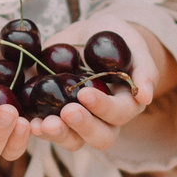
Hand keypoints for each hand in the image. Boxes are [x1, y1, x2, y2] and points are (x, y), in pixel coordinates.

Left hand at [25, 22, 164, 153]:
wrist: (86, 34)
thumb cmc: (114, 37)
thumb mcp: (131, 42)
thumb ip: (144, 67)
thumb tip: (146, 97)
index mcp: (126, 103)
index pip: (119, 113)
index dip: (104, 108)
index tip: (85, 93)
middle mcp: (105, 119)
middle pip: (100, 137)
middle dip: (83, 126)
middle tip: (67, 112)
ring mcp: (80, 122)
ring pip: (75, 141)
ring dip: (59, 135)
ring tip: (43, 125)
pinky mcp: (56, 117)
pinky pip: (50, 131)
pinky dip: (39, 129)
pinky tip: (29, 122)